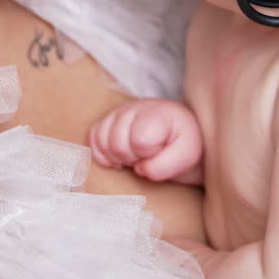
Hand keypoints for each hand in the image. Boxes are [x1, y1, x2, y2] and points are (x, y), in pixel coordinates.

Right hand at [88, 99, 203, 182]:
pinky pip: (92, 137)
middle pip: (117, 145)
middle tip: (147, 157)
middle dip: (132, 159)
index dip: (148, 156)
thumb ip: (166, 165)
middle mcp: (133, 108)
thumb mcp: (187, 156)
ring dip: (116, 157)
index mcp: (156, 113)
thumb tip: (140, 170)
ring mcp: (117, 112)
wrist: (179, 132)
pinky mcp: (106, 120)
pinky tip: (118, 158)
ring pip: (101, 141)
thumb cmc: (183, 143)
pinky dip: (101, 153)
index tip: (160, 152)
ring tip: (134, 157)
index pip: (139, 141)